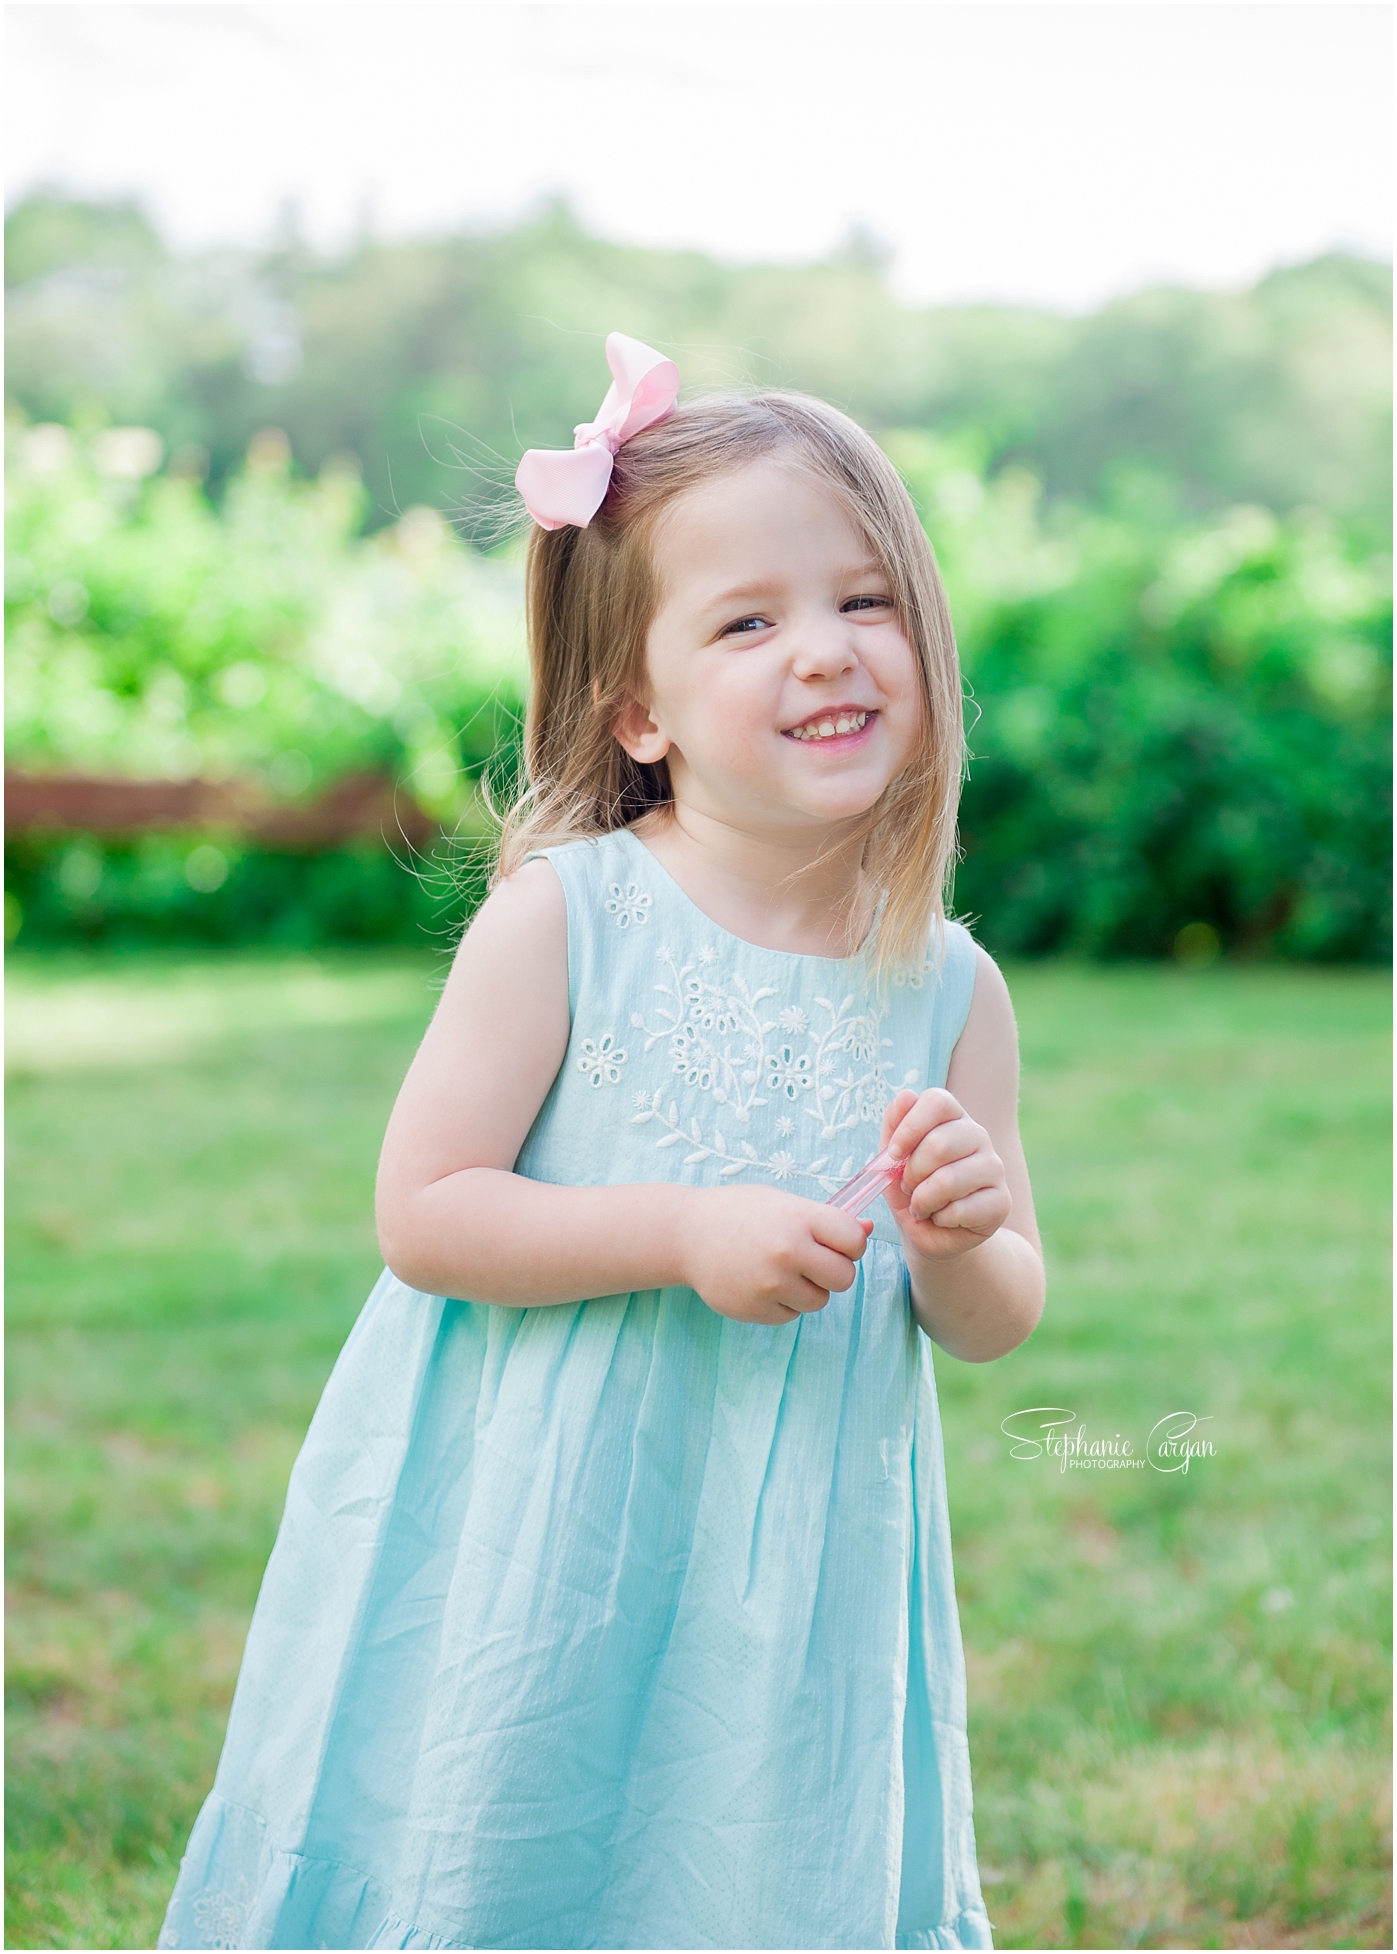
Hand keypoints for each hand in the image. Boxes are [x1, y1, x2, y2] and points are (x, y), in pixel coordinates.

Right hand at [681, 1186, 872, 1325]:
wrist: (686, 1234)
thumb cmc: (739, 1212)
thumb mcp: (783, 1203)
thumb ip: (826, 1219)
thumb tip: (868, 1229)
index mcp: (798, 1219)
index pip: (854, 1241)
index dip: (850, 1243)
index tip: (835, 1240)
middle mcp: (787, 1252)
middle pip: (844, 1277)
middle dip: (834, 1270)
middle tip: (812, 1260)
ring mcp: (771, 1285)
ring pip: (820, 1300)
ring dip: (809, 1289)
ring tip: (781, 1270)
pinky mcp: (757, 1310)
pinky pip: (792, 1315)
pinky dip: (784, 1302)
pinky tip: (762, 1282)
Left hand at [879, 1088, 1010, 1260]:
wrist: (932, 1233)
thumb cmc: (912, 1190)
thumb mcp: (892, 1159)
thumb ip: (894, 1127)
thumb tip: (906, 1095)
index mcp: (952, 1118)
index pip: (938, 1101)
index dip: (910, 1126)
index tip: (893, 1153)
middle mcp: (978, 1136)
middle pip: (939, 1143)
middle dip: (912, 1173)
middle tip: (908, 1187)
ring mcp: (994, 1167)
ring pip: (949, 1180)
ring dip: (923, 1200)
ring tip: (922, 1205)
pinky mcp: (1002, 1201)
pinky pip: (960, 1209)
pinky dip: (940, 1218)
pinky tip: (942, 1218)